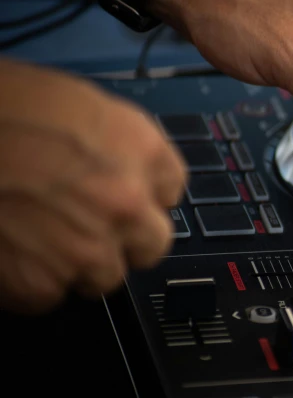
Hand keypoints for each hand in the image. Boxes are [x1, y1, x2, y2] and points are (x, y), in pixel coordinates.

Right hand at [0, 59, 186, 313]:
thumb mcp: (68, 102)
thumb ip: (110, 142)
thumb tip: (118, 166)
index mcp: (138, 146)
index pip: (170, 188)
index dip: (143, 192)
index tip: (122, 192)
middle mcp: (126, 200)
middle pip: (153, 242)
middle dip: (123, 236)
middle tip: (81, 222)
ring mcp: (89, 247)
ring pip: (104, 275)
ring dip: (77, 262)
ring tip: (32, 232)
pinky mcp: (41, 284)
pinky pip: (50, 296)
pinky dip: (28, 280)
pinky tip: (5, 247)